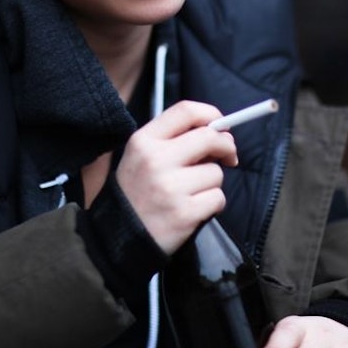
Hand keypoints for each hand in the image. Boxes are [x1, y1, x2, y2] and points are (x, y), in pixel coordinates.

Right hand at [115, 100, 236, 254]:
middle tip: (228, 156)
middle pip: (209, 138)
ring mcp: (170, 188)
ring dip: (212, 183)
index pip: (186, 111)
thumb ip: (174, 139)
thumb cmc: (138, 192)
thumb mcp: (142, 156)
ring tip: (191, 192)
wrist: (119, 236)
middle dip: (226, 146)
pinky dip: (212, 204)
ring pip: (216, 173)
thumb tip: (219, 132)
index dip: (211, 115)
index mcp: (144, 141)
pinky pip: (218, 198)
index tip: (220, 126)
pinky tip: (194, 209)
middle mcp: (155, 160)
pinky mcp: (184, 214)